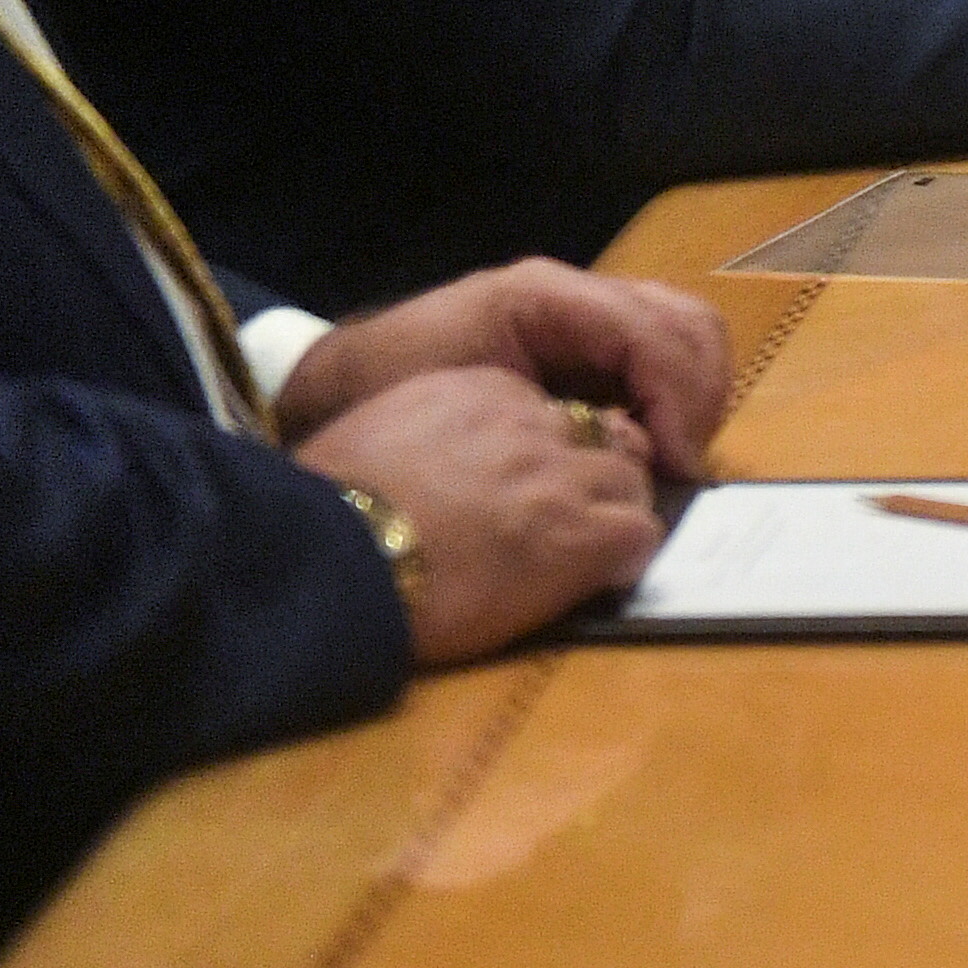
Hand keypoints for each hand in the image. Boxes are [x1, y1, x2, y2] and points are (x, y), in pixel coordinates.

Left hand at [279, 259, 732, 482]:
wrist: (340, 385)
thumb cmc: (387, 397)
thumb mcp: (457, 410)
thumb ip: (541, 426)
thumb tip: (628, 460)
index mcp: (546, 297)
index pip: (651, 333)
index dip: (678, 401)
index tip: (676, 467)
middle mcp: (579, 293)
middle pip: (689, 323)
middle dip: (700, 397)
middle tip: (682, 466)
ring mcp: (590, 311)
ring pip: (691, 331)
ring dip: (698, 395)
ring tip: (674, 457)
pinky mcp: (591, 338)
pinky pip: (665, 351)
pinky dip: (679, 395)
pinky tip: (653, 443)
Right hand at [292, 368, 669, 664]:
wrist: (328, 559)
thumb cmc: (327, 508)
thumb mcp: (375, 435)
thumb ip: (425, 432)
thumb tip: (432, 465)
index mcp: (480, 390)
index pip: (548, 408)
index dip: (545, 452)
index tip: (524, 488)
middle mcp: (531, 424)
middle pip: (599, 438)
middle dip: (592, 474)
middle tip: (568, 517)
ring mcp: (561, 478)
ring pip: (629, 480)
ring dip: (615, 513)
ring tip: (584, 551)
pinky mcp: (579, 535)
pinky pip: (640, 534)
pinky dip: (627, 556)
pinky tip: (598, 577)